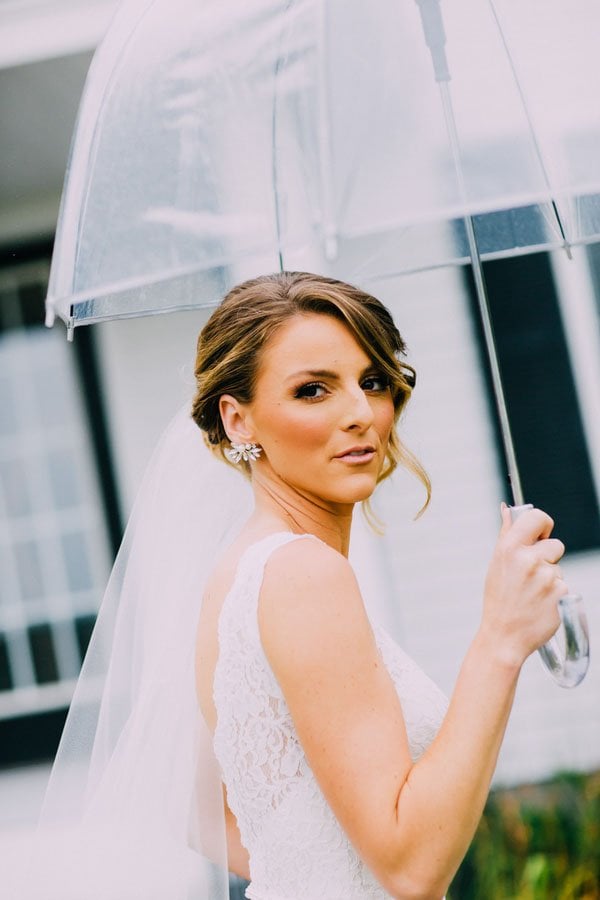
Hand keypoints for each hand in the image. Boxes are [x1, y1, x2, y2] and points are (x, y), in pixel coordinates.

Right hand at [479, 504, 567, 667]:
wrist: (504, 636)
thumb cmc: (499, 600)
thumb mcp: (496, 564)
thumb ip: (507, 535)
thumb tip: (508, 510)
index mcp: (510, 548)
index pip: (537, 517)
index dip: (543, 525)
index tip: (540, 535)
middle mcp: (529, 560)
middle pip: (555, 544)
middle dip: (547, 557)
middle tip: (531, 575)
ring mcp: (548, 577)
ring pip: (558, 568)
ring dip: (550, 578)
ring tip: (532, 594)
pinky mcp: (562, 594)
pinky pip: (564, 585)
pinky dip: (555, 594)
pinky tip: (540, 604)